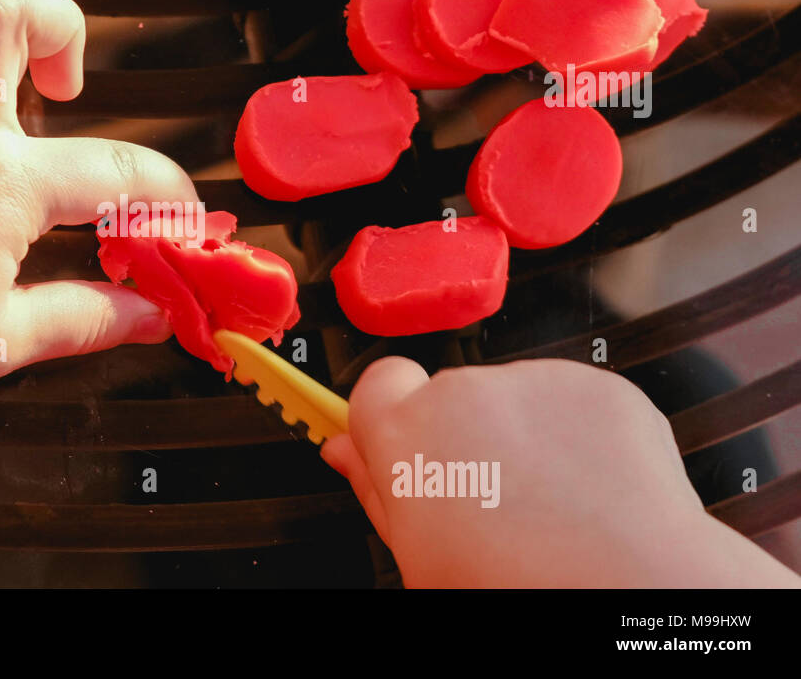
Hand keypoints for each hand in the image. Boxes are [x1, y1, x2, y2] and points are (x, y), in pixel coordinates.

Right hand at [322, 357, 800, 586]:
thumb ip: (374, 489)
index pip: (378, 384)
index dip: (396, 416)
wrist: (627, 589)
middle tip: (491, 501)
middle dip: (466, 434)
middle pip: (449, 395)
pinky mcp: (595, 384)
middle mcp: (464, 391)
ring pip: (514, 397)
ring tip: (550, 505)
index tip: (413, 448)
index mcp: (406, 435)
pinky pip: (571, 400)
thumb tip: (343, 450)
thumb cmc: (518, 586)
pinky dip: (579, 434)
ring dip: (524, 434)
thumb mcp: (419, 556)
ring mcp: (533, 382)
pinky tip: (589, 490)